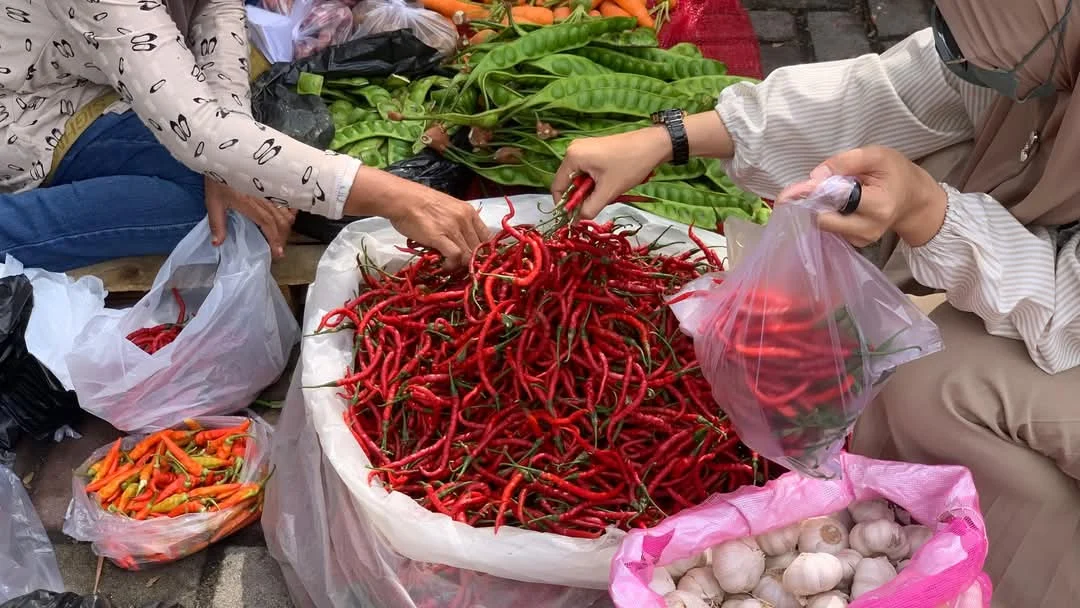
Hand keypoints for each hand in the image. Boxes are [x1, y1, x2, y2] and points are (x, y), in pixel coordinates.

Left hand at [205, 178, 296, 257]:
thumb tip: (217, 244)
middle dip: (282, 237)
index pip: (268, 225)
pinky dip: (291, 210)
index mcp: (250, 205)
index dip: (274, 239)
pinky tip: (290, 216)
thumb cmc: (217, 179)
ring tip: (283, 236)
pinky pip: (287, 200)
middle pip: (281, 221)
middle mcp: (264, 199)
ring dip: (287, 226)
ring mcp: (269, 192)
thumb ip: (217, 224)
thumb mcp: (213, 202)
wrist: (223, 155)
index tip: (278, 253)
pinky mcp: (271, 186)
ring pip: (286, 212)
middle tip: (279, 249)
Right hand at [552, 126, 670, 219]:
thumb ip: (589, 208)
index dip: (564, 205)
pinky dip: (595, 182)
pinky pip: (587, 171)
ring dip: (589, 190)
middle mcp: (573, 150)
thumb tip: (575, 221)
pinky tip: (609, 183)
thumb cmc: (630, 165)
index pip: (557, 187)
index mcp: (572, 157)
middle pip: (568, 182)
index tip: (574, 218)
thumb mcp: (608, 192)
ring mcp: (583, 148)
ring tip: (607, 192)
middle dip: (580, 197)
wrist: (654, 145)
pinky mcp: (593, 149)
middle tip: (597, 204)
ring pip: (579, 178)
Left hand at [776, 146, 947, 247]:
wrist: (913, 199)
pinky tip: (839, 204)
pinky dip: (828, 214)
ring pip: (823, 224)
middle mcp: (868, 229)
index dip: (813, 192)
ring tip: (837, 191)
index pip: (838, 200)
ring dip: (821, 207)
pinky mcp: (854, 244)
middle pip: (824, 218)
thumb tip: (815, 176)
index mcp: (879, 206)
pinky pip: (829, 229)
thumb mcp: (877, 155)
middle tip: (814, 185)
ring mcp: (860, 240)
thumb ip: (846, 161)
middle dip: (815, 201)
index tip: (789, 192)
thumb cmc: (896, 173)